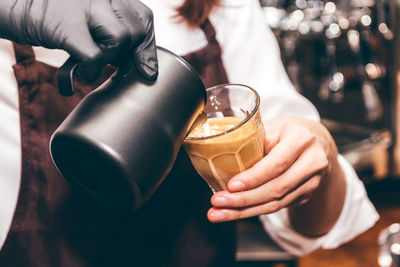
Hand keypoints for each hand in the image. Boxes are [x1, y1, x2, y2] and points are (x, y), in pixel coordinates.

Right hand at [0, 0, 157, 80]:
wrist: (15, 6)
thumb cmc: (56, 16)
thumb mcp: (92, 16)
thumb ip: (116, 29)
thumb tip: (145, 66)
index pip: (144, 19)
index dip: (148, 47)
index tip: (146, 67)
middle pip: (136, 31)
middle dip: (127, 54)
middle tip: (107, 59)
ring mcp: (84, 5)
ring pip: (119, 40)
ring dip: (106, 59)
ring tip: (88, 58)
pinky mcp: (66, 24)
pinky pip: (94, 56)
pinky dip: (90, 70)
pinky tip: (79, 71)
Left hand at [207, 117, 342, 231]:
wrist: (316, 142)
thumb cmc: (285, 132)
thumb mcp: (271, 128)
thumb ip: (253, 142)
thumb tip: (220, 159)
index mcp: (301, 139)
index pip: (277, 163)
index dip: (254, 177)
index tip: (231, 186)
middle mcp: (312, 162)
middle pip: (276, 187)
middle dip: (244, 199)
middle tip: (218, 202)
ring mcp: (312, 182)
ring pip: (276, 202)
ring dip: (244, 211)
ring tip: (218, 213)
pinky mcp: (305, 195)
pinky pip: (277, 206)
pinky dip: (253, 211)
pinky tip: (233, 213)